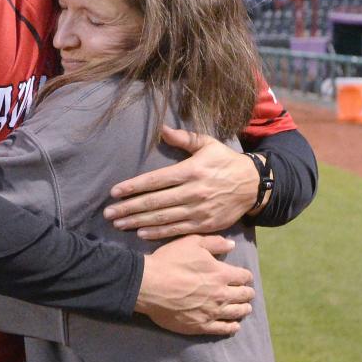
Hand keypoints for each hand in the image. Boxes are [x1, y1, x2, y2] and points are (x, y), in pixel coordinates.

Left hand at [103, 126, 258, 239]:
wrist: (253, 185)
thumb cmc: (225, 161)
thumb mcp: (207, 144)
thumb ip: (184, 138)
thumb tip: (161, 128)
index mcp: (191, 171)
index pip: (156, 180)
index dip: (134, 186)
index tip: (115, 192)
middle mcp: (193, 192)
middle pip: (154, 202)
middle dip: (129, 208)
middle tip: (109, 213)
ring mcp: (198, 210)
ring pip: (162, 218)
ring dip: (138, 221)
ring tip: (119, 223)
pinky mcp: (204, 224)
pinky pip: (177, 230)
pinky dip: (158, 233)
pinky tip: (141, 233)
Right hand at [134, 235, 254, 335]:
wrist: (149, 285)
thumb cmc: (170, 261)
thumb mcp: (192, 242)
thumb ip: (214, 243)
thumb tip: (232, 245)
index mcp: (221, 273)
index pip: (243, 276)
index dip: (245, 275)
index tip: (244, 276)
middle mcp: (221, 294)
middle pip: (243, 295)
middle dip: (247, 292)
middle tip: (247, 293)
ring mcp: (212, 312)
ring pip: (236, 313)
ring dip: (243, 309)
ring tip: (246, 308)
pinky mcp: (201, 325)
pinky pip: (223, 328)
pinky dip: (232, 327)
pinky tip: (235, 326)